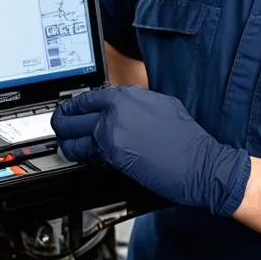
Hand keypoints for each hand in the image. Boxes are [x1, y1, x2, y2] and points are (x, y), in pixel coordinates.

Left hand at [51, 86, 250, 217]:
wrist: (200, 163)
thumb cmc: (189, 140)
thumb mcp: (163, 107)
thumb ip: (137, 105)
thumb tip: (121, 111)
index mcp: (131, 95)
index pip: (90, 96)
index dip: (75, 105)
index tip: (71, 111)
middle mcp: (118, 108)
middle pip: (75, 112)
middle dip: (63, 120)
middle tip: (59, 126)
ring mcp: (113, 130)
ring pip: (75, 133)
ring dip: (67, 140)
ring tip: (64, 144)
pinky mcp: (113, 153)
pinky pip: (86, 153)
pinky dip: (79, 155)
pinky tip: (78, 157)